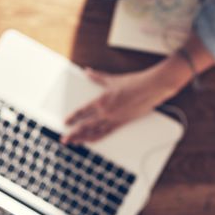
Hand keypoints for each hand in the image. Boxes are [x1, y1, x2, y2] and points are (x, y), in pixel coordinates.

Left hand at [61, 66, 180, 143]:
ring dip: (83, 138)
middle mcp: (105, 112)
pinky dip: (97, 138)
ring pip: (94, 132)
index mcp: (101, 100)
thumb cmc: (133, 83)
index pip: (82, 111)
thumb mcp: (112, 79)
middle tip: (64, 139)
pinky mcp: (122, 123)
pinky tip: (91, 141)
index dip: (72, 118)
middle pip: (85, 125)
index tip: (66, 122)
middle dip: (73, 134)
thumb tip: (87, 71)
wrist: (150, 88)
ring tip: (75, 143)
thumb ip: (97, 77)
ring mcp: (114, 119)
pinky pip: (106, 133)